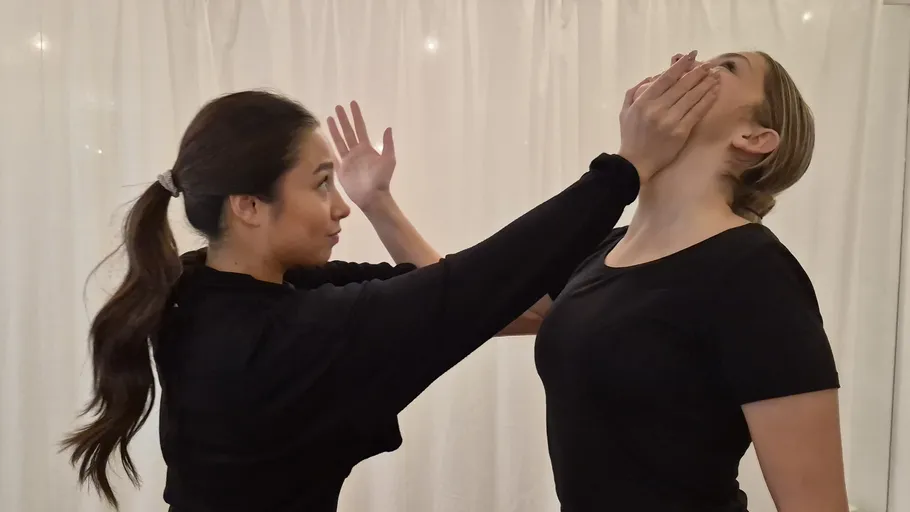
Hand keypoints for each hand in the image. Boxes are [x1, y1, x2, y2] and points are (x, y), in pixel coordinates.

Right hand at [327, 101, 395, 211]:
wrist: (372, 196)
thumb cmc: (382, 179)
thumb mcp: (389, 160)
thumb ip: (388, 144)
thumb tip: (388, 128)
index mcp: (366, 148)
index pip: (360, 127)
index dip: (356, 115)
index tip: (352, 103)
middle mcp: (356, 151)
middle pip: (347, 131)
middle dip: (343, 119)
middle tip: (338, 107)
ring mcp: (347, 160)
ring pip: (339, 141)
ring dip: (334, 129)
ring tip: (329, 118)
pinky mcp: (341, 169)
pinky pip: (333, 156)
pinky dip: (329, 147)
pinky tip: (324, 139)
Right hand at [618, 50, 718, 181]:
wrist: (636, 163)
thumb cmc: (630, 136)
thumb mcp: (625, 111)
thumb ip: (635, 91)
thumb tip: (653, 77)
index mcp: (644, 101)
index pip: (666, 78)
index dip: (681, 65)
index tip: (692, 55)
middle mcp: (658, 108)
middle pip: (682, 85)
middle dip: (698, 72)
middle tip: (709, 64)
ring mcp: (671, 120)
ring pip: (692, 97)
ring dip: (706, 83)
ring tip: (716, 75)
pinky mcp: (681, 132)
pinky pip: (697, 112)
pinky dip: (707, 100)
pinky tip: (714, 91)